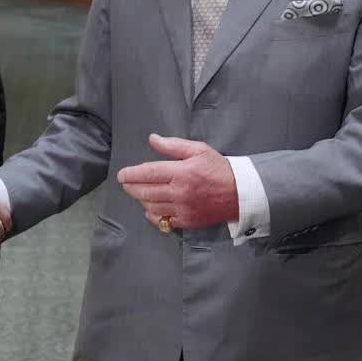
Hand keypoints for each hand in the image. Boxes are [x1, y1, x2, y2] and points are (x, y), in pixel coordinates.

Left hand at [117, 133, 238, 229]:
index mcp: (181, 172)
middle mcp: (179, 192)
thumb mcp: (198, 149)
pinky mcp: (187, 221)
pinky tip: (151, 208)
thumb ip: (173, 145)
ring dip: (141, 200)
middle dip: (131, 187)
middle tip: (126, 183)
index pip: (148, 173)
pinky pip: (163, 221)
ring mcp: (182, 209)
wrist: (239, 193)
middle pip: (145, 192)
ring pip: (151, 207)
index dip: (131, 174)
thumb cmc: (218, 168)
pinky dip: (153, 215)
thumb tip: (152, 139)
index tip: (122, 175)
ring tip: (138, 193)